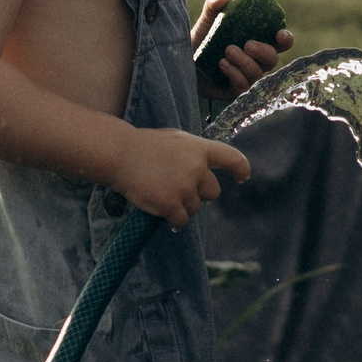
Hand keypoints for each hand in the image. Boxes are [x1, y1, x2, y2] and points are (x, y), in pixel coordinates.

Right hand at [111, 128, 250, 228]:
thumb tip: (206, 168)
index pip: (231, 158)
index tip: (242, 178)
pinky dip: (174, 221)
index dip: (241, 169)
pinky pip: (181, 221)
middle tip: (177, 189)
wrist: (119, 154)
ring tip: (161, 194)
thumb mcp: (175, 140)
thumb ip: (193, 153)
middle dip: (198, 194)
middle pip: (212, 192)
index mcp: (199, 149)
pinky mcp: (171, 204)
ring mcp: (184, 187)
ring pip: (194, 208)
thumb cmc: (144, 146)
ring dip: (181, 206)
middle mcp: (196, 168)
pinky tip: (164, 216)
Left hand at [194, 0, 295, 98]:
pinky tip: (222, 64)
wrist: (182, 59)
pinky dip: (234, 74)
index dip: (285, 40)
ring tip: (227, 51)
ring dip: (245, 62)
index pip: (280, 43)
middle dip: (264, 52)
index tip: (280, 34)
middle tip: (247, 44)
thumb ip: (214, 3)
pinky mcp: (234, 91)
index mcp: (258, 42)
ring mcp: (247, 77)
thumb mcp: (207, 18)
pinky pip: (243, 86)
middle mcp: (256, 61)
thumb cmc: (201, 38)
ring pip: (257, 74)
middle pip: (272, 60)